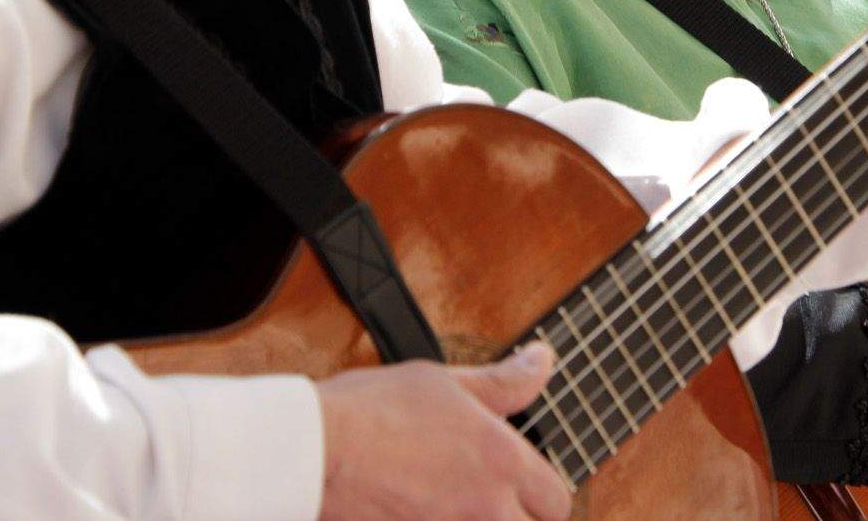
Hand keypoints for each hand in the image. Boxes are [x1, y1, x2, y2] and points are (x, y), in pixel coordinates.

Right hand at [317, 344, 569, 519]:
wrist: (312, 451)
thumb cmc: (371, 411)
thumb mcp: (444, 382)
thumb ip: (504, 382)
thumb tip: (543, 362)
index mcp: (501, 461)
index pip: (555, 500)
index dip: (541, 493)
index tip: (521, 483)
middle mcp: (484, 508)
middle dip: (516, 516)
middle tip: (488, 499)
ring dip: (480, 520)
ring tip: (451, 504)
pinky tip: (419, 512)